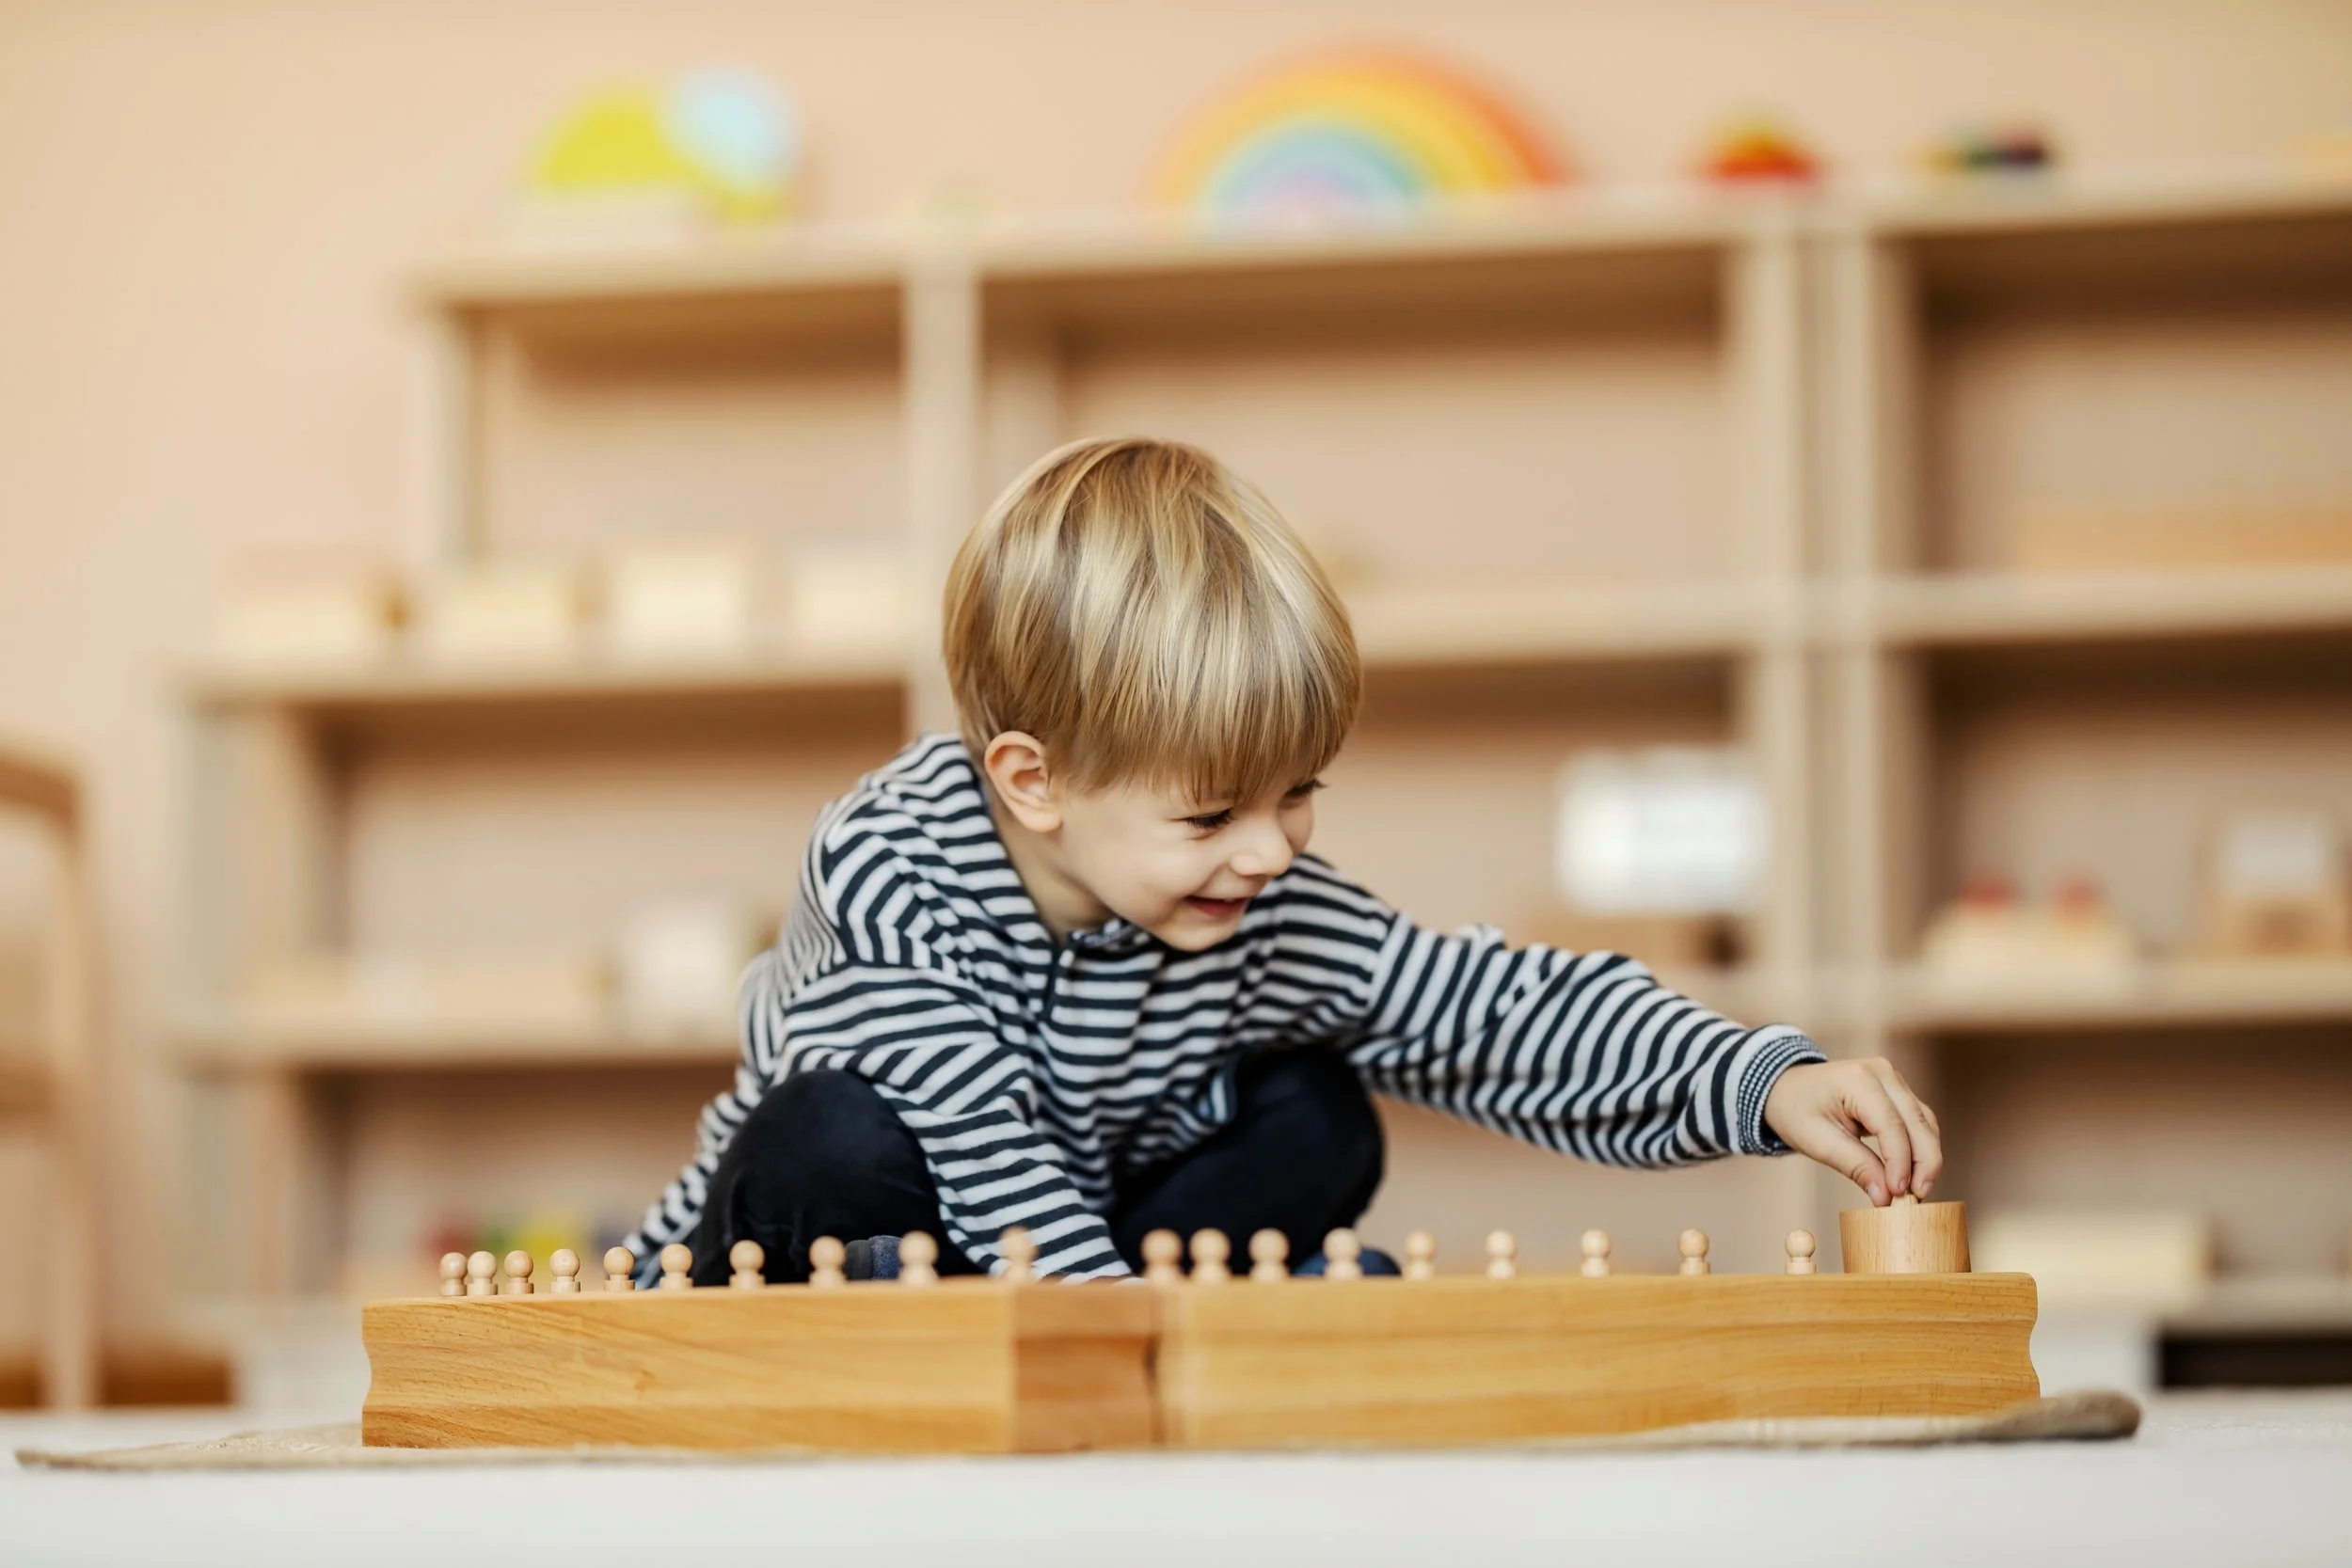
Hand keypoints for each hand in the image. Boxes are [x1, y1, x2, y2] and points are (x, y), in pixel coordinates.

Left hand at [1763, 1057, 1941, 1205]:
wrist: (1785, 1089)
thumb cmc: (1795, 1110)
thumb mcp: (1817, 1142)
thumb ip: (1855, 1166)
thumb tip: (1886, 1197)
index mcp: (1858, 1079)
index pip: (1891, 1124)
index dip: (1899, 1161)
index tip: (1899, 1193)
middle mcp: (1882, 1073)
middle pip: (1917, 1121)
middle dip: (1924, 1162)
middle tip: (1918, 1196)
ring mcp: (1893, 1079)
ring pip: (1924, 1121)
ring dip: (1926, 1157)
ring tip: (1917, 1190)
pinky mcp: (1897, 1091)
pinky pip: (1918, 1120)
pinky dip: (1920, 1147)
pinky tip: (1914, 1173)